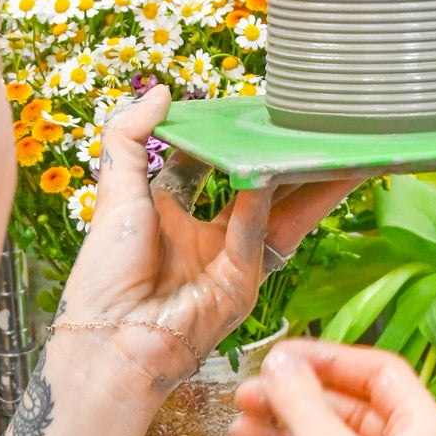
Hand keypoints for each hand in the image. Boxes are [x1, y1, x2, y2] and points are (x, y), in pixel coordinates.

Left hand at [57, 89, 353, 390]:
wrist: (108, 344)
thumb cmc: (102, 279)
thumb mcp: (113, 193)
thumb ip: (128, 138)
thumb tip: (159, 91)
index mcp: (165, 217)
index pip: (203, 168)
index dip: (222, 139)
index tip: (243, 111)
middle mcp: (201, 238)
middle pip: (254, 189)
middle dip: (282, 159)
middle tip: (306, 127)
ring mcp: (227, 262)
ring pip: (275, 211)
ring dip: (305, 180)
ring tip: (332, 146)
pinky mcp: (243, 285)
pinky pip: (258, 234)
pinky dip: (266, 201)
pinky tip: (275, 171)